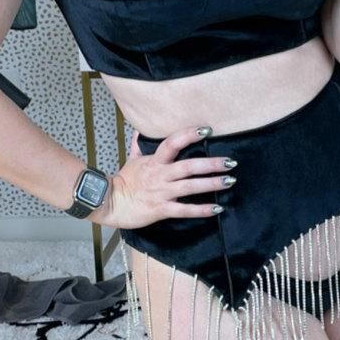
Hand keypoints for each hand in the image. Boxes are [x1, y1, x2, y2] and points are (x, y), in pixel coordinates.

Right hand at [95, 126, 236, 230]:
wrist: (109, 204)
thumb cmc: (124, 182)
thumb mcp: (132, 160)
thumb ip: (139, 145)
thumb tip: (140, 130)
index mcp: (154, 161)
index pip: (172, 143)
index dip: (188, 135)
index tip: (206, 129)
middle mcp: (160, 175)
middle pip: (188, 166)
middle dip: (210, 164)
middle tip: (230, 162)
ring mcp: (161, 192)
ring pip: (189, 186)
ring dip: (211, 184)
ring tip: (229, 180)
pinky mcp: (161, 210)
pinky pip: (184, 210)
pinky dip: (201, 210)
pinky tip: (217, 208)